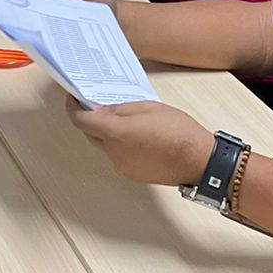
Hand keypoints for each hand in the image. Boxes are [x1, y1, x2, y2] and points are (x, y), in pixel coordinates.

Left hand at [67, 98, 214, 186]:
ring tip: (126, 120)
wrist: (199, 161)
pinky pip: (117, 156)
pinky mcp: (132, 174)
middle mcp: (113, 153)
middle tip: (99, 105)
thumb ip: (120, 109)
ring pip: (105, 146)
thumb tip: (102, 110)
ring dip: (108, 133)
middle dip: (92, 120)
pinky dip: (120, 145)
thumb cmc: (178, 131)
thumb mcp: (148, 108)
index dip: (73, 108)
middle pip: (91, 134)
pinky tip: (136, 137)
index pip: (81, 121)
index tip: (73, 99)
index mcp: (115, 133)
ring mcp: (122, 166)